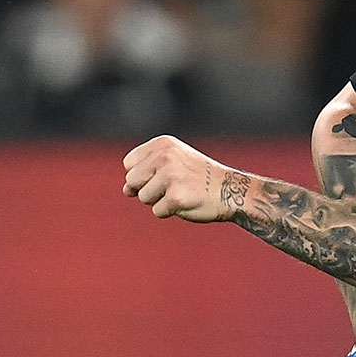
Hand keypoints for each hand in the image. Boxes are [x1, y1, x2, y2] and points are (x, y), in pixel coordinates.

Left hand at [123, 135, 238, 221]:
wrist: (230, 190)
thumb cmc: (198, 178)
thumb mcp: (172, 163)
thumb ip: (145, 172)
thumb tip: (125, 191)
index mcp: (163, 144)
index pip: (129, 164)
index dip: (142, 175)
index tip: (162, 175)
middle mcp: (165, 157)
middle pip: (131, 181)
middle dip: (147, 189)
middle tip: (173, 186)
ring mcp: (170, 177)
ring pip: (143, 198)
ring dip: (159, 201)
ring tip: (181, 193)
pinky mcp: (175, 197)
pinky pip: (157, 211)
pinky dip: (169, 212)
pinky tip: (187, 202)